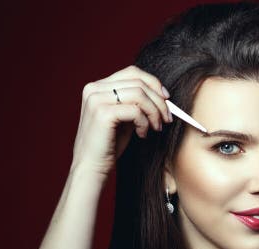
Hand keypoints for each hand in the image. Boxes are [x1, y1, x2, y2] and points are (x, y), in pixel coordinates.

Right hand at [70, 64, 172, 183]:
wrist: (92, 166)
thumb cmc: (110, 144)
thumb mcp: (124, 118)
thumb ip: (135, 103)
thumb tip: (162, 96)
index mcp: (98, 87)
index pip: (132, 72)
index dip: (154, 83)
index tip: (166, 99)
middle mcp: (94, 89)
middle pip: (138, 82)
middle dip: (159, 101)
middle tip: (167, 119)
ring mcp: (96, 99)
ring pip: (139, 94)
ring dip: (154, 112)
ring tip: (156, 128)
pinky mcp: (102, 113)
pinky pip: (135, 110)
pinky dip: (145, 122)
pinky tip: (142, 134)